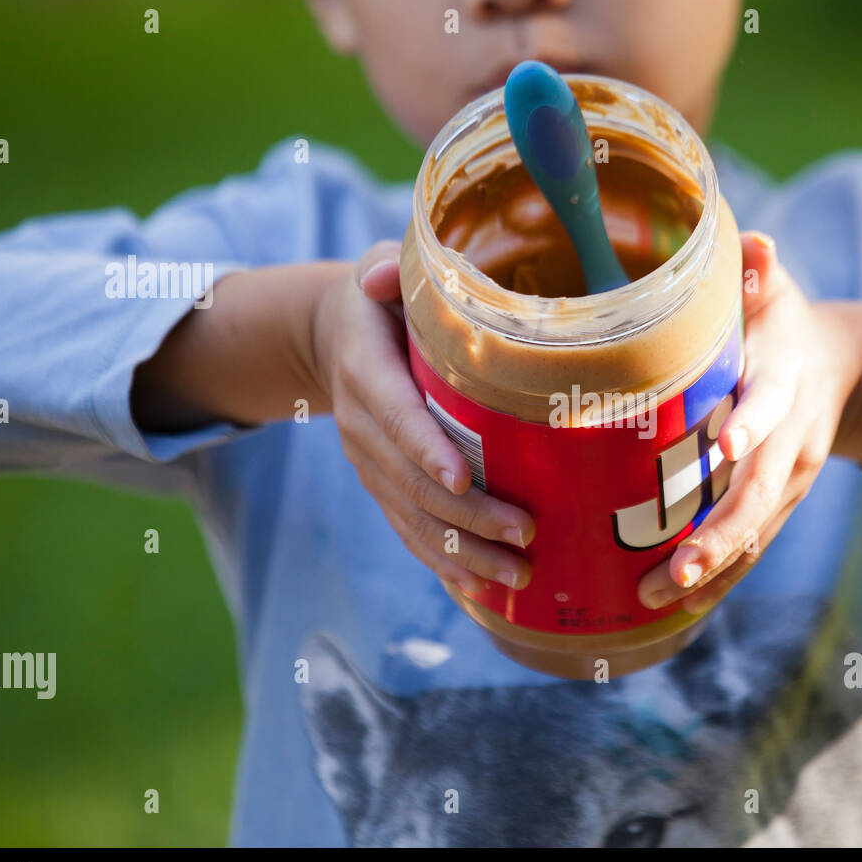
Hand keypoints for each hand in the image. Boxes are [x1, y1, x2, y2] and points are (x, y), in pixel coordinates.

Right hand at [311, 241, 534, 595]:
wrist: (334, 336)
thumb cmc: (381, 299)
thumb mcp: (379, 272)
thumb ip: (385, 271)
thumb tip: (381, 274)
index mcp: (365, 371)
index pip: (396, 415)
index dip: (425, 448)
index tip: (461, 477)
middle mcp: (362, 426)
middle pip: (413, 482)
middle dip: (469, 515)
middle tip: (526, 534)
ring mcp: (371, 464)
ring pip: (414, 519)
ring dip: (465, 552)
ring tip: (517, 576)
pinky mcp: (383, 485)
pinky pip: (410, 531)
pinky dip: (444, 562)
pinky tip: (482, 589)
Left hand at [635, 231, 861, 615]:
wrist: (840, 368)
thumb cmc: (783, 323)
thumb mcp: (776, 291)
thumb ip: (760, 270)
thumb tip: (754, 239)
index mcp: (786, 385)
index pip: (771, 407)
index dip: (751, 425)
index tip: (724, 446)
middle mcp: (793, 443)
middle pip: (761, 495)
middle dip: (721, 535)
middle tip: (675, 569)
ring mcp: (789, 482)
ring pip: (755, 535)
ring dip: (709, 572)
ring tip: (654, 601)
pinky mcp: (777, 506)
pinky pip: (750, 550)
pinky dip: (715, 581)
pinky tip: (671, 607)